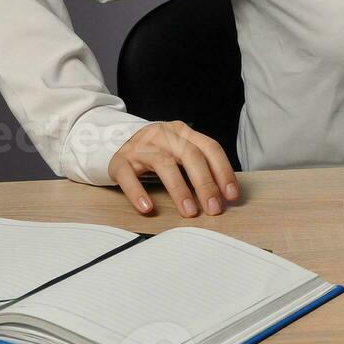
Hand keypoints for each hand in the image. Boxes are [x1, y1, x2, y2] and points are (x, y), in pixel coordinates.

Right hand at [108, 120, 239, 216]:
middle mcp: (163, 134)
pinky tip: (147, 208)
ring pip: (163, 164)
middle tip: (213, 208)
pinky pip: (128, 177)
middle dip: (206, 184)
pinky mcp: (120, 161)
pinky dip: (138, 193)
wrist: (112, 141)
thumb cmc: (155, 152)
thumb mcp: (178, 150)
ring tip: (189, 212)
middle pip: (190, 155)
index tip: (232, 195)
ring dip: (179, 190)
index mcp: (182, 132)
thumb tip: (223, 195)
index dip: (224, 171)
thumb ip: (199, 165)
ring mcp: (140, 146)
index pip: (210, 147)